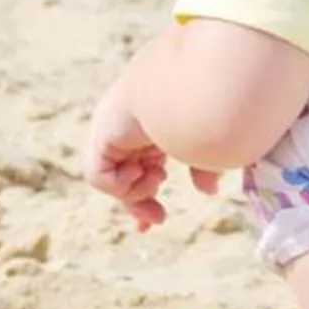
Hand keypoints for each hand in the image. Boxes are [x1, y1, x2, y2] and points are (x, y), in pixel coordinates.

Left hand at [82, 82, 220, 230]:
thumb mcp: (207, 145)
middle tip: (153, 222)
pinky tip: (140, 169)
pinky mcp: (102, 135)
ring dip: (135, 191)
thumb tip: (208, 191)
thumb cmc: (209, 109)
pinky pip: (98, 176)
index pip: (141, 161)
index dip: (146, 191)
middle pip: (122, 175)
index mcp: (154, 125)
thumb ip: (205, 167)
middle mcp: (130, 127)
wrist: (194, 87)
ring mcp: (113, 130)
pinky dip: (121, 183)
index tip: (157, 218)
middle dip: (136, 202)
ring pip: (111, 179)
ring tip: (156, 178)